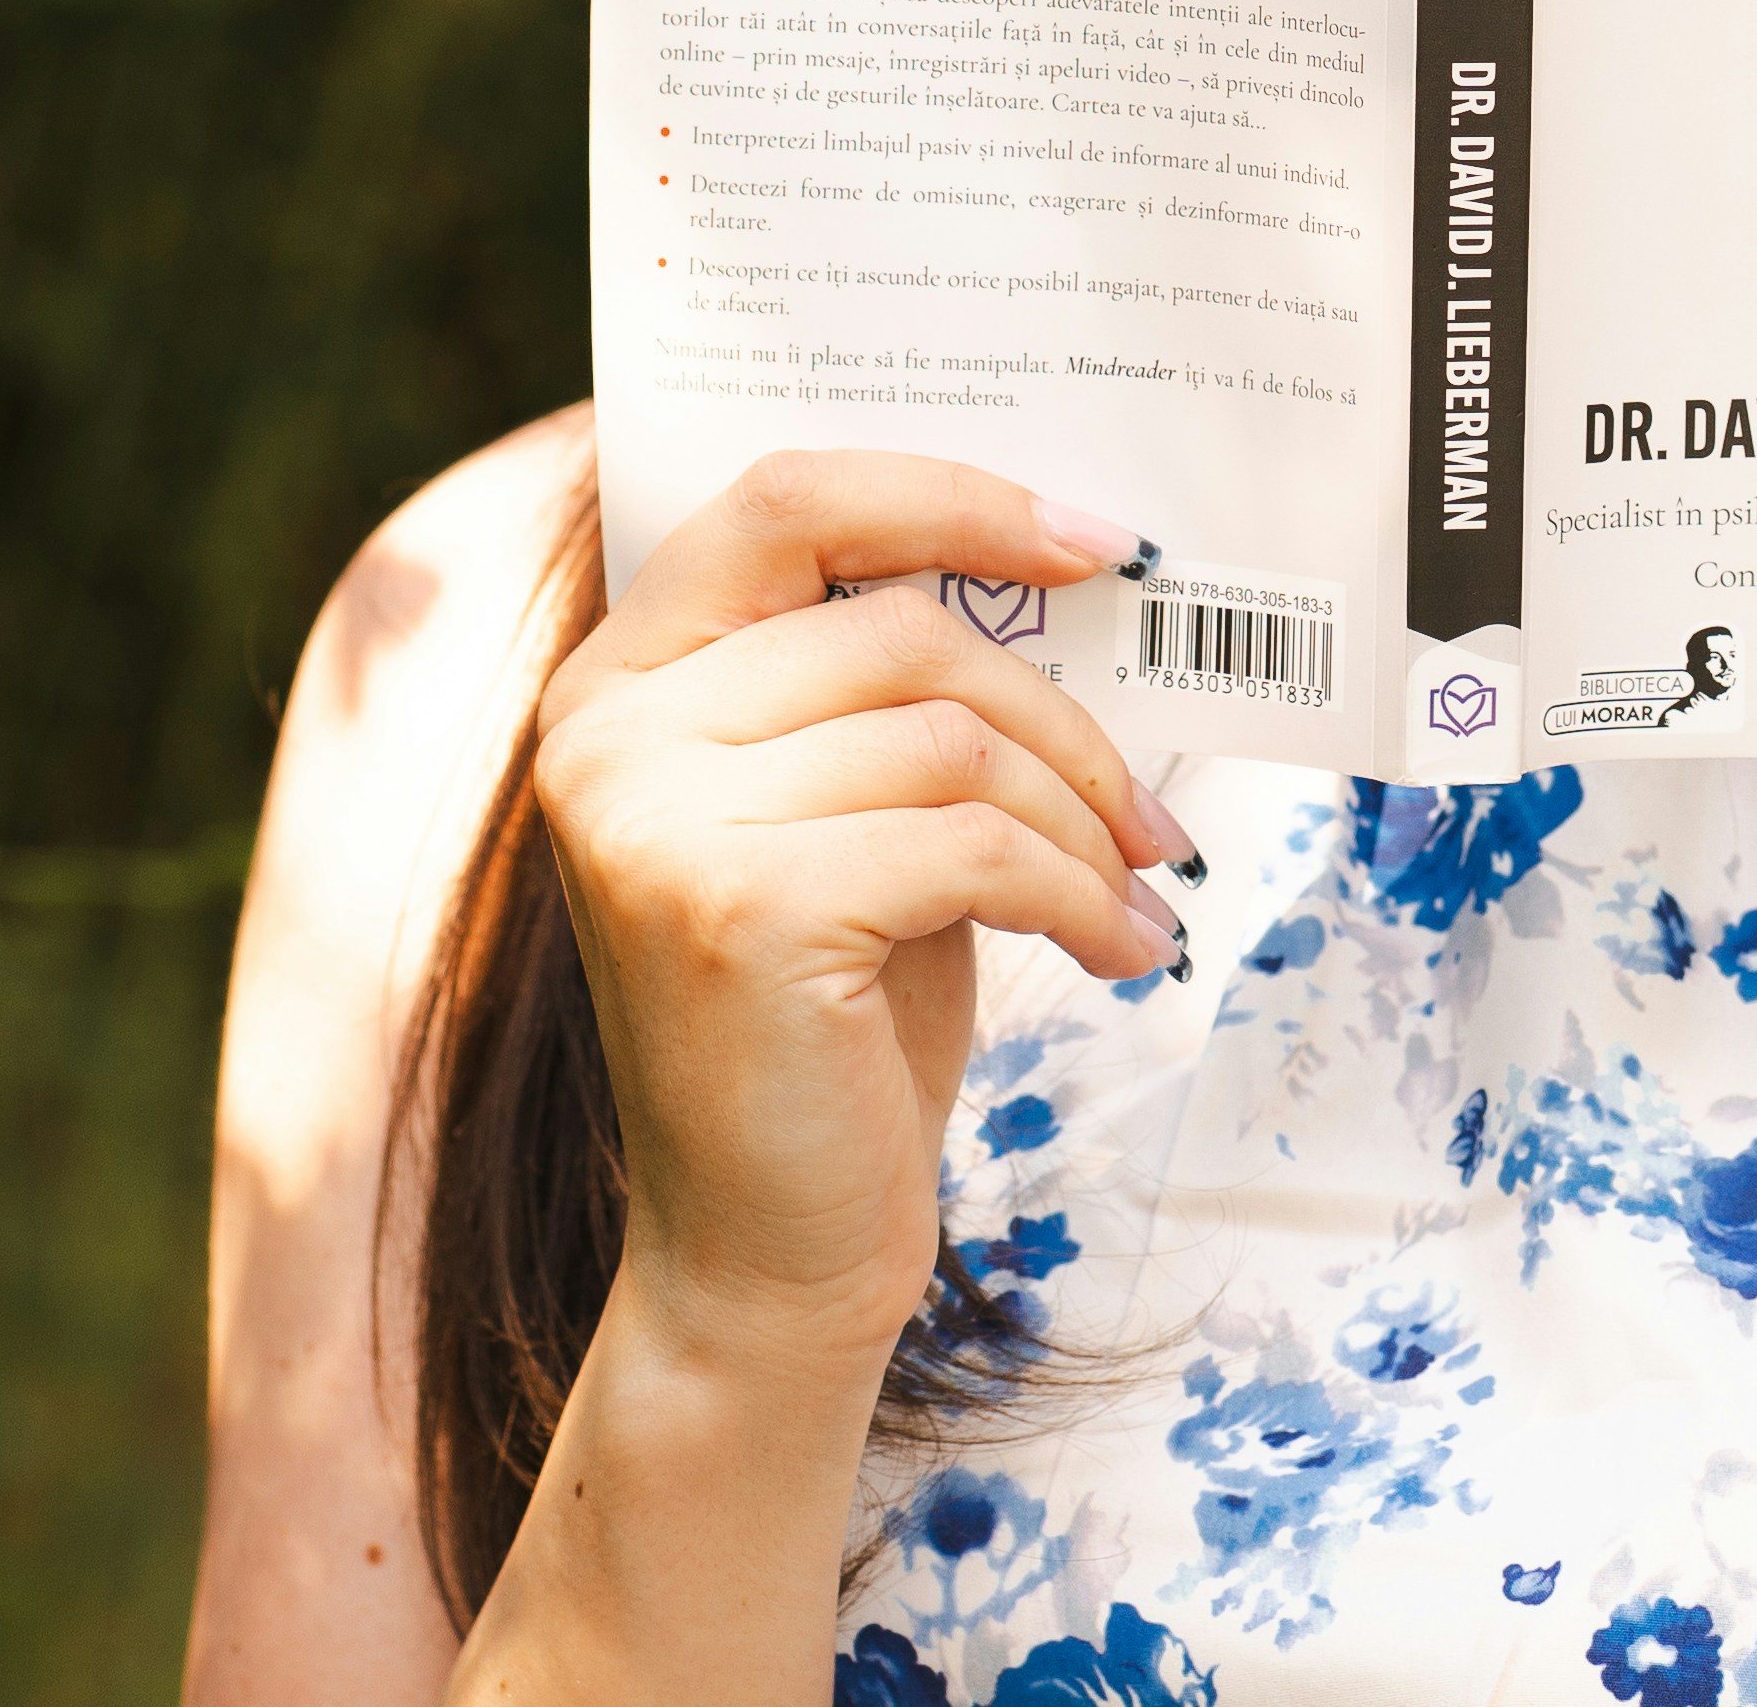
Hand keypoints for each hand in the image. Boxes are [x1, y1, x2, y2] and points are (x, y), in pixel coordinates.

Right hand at [527, 451, 1188, 1367]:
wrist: (765, 1257)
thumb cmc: (832, 1029)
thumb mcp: (848, 820)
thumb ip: (890, 692)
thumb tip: (1061, 568)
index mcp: (619, 683)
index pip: (785, 502)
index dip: (949, 498)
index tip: (1093, 541)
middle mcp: (607, 734)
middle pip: (900, 626)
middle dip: (1062, 717)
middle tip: (1149, 811)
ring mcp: (655, 822)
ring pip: (952, 737)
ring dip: (1082, 820)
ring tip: (1136, 892)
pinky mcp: (740, 913)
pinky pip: (974, 846)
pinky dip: (1075, 895)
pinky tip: (1117, 951)